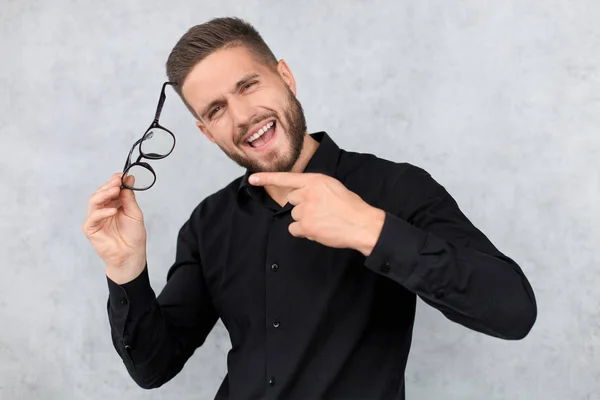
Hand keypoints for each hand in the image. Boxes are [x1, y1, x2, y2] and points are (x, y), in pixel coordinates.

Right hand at [82, 173, 146, 283]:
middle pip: (101, 193)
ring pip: (94, 201)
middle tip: (117, 181)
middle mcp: (103, 209)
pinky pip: (93, 217)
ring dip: (104, 194)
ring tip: (115, 190)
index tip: (122, 175)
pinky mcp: (91, 229)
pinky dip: (102, 212)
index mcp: (114, 204)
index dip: (115, 181)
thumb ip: (129, 197)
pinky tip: (112, 210)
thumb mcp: (135, 213)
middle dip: (109, 185)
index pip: (110, 189)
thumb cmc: (134, 236)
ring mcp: (96, 218)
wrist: (131, 255)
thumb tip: (129, 179)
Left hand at [249, 172, 384, 255]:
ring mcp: (306, 210)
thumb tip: (302, 194)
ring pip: (294, 215)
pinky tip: (318, 230)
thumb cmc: (350, 206)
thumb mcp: (332, 187)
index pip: (286, 178)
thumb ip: (314, 187)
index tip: (252, 179)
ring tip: (323, 220)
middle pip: (291, 200)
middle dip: (302, 206)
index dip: (266, 178)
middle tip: (320, 210)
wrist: (361, 224)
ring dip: (304, 220)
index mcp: (315, 180)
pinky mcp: (306, 226)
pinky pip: (294, 229)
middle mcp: (307, 193)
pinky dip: (303, 232)